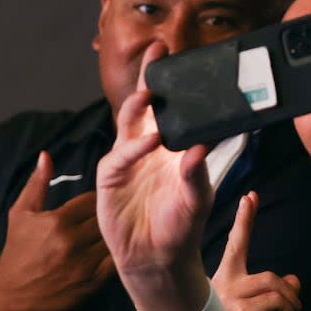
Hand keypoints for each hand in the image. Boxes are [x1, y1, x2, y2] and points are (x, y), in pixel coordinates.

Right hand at [0, 151, 112, 310]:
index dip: (95, 201)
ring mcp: (83, 264)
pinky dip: (114, 256)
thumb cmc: (16, 250)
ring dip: (112, 236)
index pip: (92, 200)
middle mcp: (72, 242)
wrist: (10, 294)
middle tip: (108, 217)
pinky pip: (114, 262)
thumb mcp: (21, 213)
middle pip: (104, 219)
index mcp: (58, 222)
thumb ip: (37, 183)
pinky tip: (109, 252)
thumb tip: (46, 155)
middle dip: (106, 217)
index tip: (93, 205)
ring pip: (111, 240)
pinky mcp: (92, 283)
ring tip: (111, 234)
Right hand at [96, 42, 213, 310]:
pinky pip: (120, 158)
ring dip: (138, 107)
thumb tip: (199, 146)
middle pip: (143, 106)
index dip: (167, 81)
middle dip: (148, 78)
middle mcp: (145, 147)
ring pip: (128, 125)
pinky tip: (150, 141)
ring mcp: (126, 161)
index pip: (167, 108)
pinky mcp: (110, 179)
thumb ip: (198, 172)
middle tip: (157, 53)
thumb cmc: (182, 224)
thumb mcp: (198, 197)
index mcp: (169, 146)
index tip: (173, 52)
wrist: (159, 258)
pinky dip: (134, 149)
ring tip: (151, 93)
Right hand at [212, 191, 301, 310]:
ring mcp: (230, 298)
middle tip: (287, 279)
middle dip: (271, 262)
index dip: (244, 219)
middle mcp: (224, 284)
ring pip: (271, 281)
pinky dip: (287, 309)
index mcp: (226, 280)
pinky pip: (274, 300)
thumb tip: (295, 279)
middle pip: (252, 259)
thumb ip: (277, 293)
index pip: (236, 244)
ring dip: (289, 298)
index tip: (250, 196)